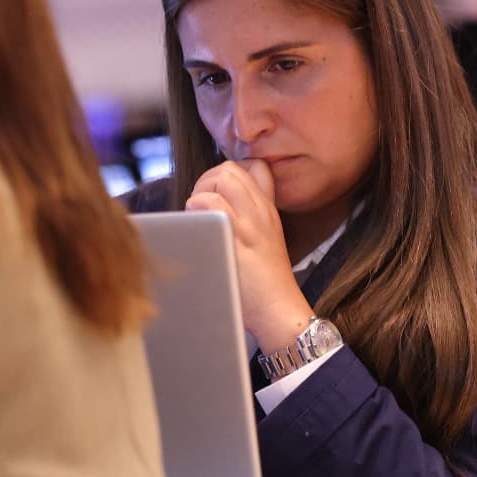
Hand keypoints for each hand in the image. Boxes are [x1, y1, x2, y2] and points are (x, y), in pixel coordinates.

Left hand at [186, 160, 314, 353]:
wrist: (279, 311)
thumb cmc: (263, 284)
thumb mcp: (264, 242)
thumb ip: (247, 221)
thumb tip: (214, 207)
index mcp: (268, 210)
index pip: (254, 166)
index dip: (226, 173)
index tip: (215, 195)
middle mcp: (262, 212)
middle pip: (231, 168)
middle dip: (207, 180)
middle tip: (200, 206)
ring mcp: (251, 223)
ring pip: (223, 178)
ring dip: (201, 192)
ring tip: (197, 217)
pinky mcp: (238, 240)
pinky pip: (212, 205)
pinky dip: (197, 208)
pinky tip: (197, 227)